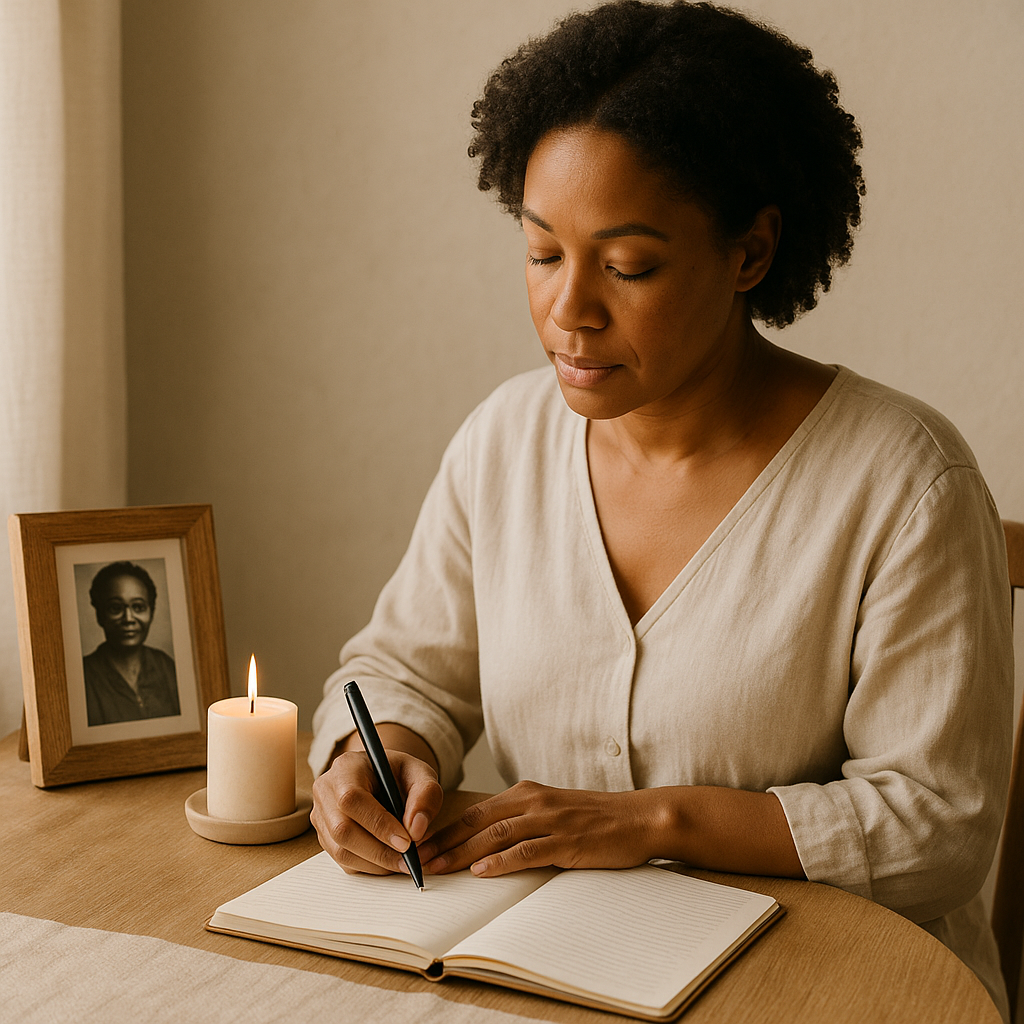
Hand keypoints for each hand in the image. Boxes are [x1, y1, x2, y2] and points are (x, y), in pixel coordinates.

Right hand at [311, 744, 442, 875]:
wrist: (383, 777)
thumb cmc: (400, 774)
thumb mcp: (421, 773)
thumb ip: (425, 794)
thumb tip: (416, 830)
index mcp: (346, 767)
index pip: (352, 799)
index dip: (378, 824)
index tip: (407, 842)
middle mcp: (326, 791)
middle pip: (342, 830)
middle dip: (379, 851)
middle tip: (409, 860)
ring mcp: (322, 816)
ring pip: (341, 851)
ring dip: (377, 863)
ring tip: (405, 861)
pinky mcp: (325, 837)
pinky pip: (344, 861)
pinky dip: (370, 866)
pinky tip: (390, 860)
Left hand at [417, 781, 662, 876]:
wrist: (639, 818)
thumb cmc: (595, 819)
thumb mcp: (552, 811)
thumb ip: (522, 820)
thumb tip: (486, 843)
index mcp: (527, 792)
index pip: (476, 811)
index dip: (446, 829)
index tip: (421, 845)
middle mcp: (533, 801)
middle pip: (478, 821)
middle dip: (444, 841)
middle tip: (418, 860)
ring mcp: (550, 820)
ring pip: (496, 834)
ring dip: (462, 853)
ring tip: (438, 868)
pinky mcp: (567, 840)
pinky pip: (527, 850)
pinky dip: (501, 861)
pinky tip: (482, 872)